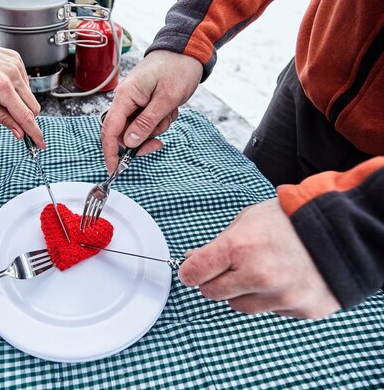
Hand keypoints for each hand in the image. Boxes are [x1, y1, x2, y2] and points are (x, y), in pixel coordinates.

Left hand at [0, 42, 44, 148]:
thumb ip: (2, 118)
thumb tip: (19, 132)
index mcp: (0, 86)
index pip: (24, 115)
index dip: (34, 132)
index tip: (40, 144)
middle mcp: (12, 74)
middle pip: (33, 107)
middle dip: (27, 119)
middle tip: (15, 123)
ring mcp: (16, 65)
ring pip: (30, 95)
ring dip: (21, 103)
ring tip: (0, 97)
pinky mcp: (17, 59)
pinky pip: (25, 82)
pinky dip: (18, 89)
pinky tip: (3, 85)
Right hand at [101, 50, 202, 173]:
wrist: (188, 51)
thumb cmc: (177, 68)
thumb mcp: (166, 99)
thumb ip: (146, 122)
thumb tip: (129, 143)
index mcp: (125, 97)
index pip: (110, 131)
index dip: (111, 152)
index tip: (114, 169)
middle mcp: (126, 100)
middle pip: (124, 133)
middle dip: (143, 139)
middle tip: (159, 142)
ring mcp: (134, 101)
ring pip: (138, 129)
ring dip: (156, 128)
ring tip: (170, 112)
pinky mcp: (143, 102)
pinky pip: (147, 121)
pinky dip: (160, 120)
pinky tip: (170, 109)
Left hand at [177, 198, 340, 318]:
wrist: (342, 229)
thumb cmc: (292, 219)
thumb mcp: (247, 219)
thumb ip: (218, 243)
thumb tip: (192, 260)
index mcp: (239, 248)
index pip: (194, 273)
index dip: (189, 271)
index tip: (191, 270)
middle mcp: (258, 276)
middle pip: (212, 293)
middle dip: (215, 281)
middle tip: (229, 268)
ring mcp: (282, 296)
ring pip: (240, 306)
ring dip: (243, 292)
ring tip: (262, 270)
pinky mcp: (301, 310)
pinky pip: (271, 311)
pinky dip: (272, 299)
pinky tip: (284, 278)